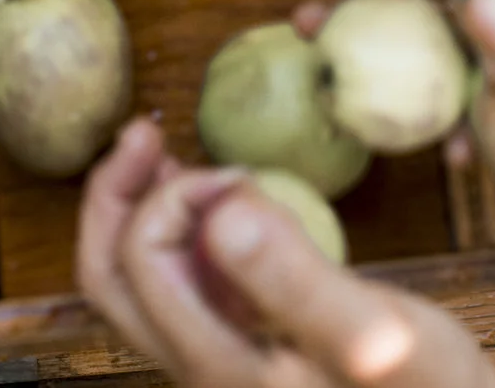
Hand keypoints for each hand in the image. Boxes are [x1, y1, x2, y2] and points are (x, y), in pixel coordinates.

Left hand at [76, 120, 494, 387]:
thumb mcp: (382, 337)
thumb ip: (299, 281)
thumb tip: (223, 209)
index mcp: (221, 369)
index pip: (140, 264)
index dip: (171, 198)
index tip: (238, 174)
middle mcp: (204, 370)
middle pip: (112, 279)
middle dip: (117, 196)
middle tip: (144, 131)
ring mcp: (221, 360)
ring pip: (141, 282)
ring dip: (141, 209)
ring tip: (164, 151)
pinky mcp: (247, 348)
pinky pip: (184, 284)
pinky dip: (180, 229)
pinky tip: (218, 200)